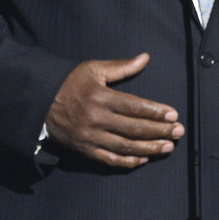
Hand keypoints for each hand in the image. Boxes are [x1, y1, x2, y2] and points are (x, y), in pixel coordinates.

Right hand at [45, 54, 183, 167]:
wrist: (40, 103)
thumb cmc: (70, 82)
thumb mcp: (94, 69)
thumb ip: (121, 67)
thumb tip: (145, 58)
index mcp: (100, 97)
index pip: (134, 107)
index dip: (155, 112)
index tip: (173, 114)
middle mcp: (96, 119)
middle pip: (134, 128)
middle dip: (159, 131)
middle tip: (179, 132)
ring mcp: (90, 137)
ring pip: (125, 146)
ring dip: (149, 148)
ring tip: (168, 147)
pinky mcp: (85, 150)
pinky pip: (109, 159)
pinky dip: (127, 161)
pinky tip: (143, 158)